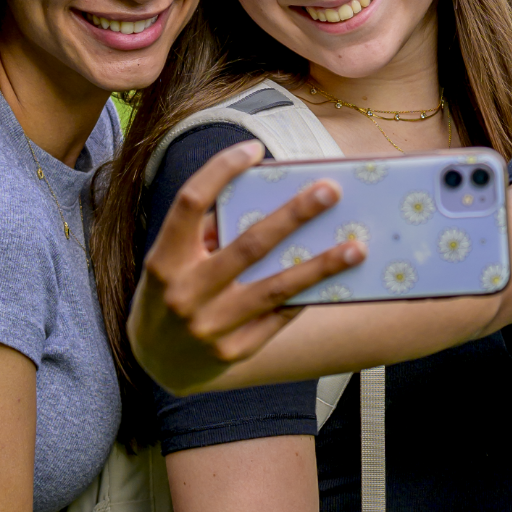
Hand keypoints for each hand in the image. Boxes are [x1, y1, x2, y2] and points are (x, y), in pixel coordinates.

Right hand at [127, 141, 364, 392]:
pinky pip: (278, 318)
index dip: (220, 171)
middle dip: (293, 215)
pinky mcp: (233, 353)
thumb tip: (269, 201)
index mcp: (164, 260)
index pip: (190, 203)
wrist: (155, 363)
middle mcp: (185, 294)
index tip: (254, 148)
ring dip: (320, 266)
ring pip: (275, 289)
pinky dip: (306, 295)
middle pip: (247, 246)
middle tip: (330, 191)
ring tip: (356, 247)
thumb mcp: (171, 261)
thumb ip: (207, 232)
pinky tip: (337, 280)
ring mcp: (210, 328)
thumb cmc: (170, 294)